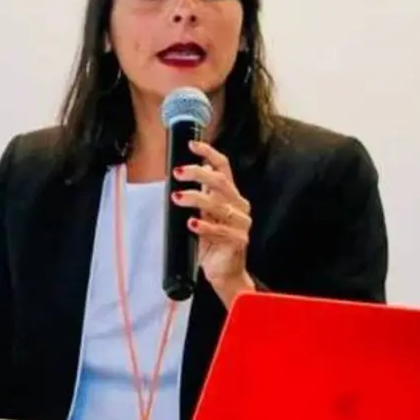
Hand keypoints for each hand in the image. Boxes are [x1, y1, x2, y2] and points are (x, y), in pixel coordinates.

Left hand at [172, 140, 255, 306]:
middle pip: (221, 183)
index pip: (224, 168)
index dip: (209, 154)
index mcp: (232, 196)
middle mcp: (239, 207)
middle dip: (198, 175)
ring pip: (218, 205)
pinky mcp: (239, 241)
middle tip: (178, 173)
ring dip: (195, 200)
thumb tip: (197, 168)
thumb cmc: (213, 244)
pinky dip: (204, 226)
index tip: (192, 145)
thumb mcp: (204, 214)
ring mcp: (241, 224)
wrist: (224, 273)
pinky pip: (220, 230)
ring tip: (177, 198)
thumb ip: (203, 194)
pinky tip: (191, 224)